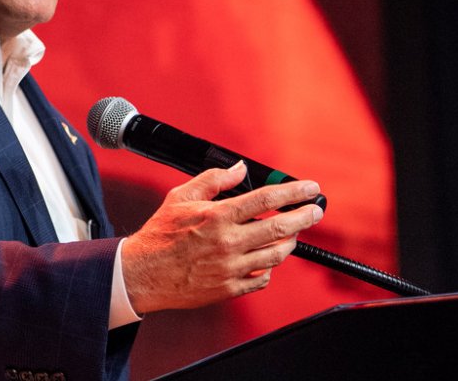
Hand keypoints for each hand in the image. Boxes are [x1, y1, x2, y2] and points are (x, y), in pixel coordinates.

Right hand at [121, 161, 323, 313]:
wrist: (142, 273)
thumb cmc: (160, 234)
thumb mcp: (181, 197)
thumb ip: (214, 180)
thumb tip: (240, 169)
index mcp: (218, 216)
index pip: (266, 199)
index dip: (294, 191)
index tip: (310, 188)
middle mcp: (228, 242)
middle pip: (280, 228)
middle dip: (304, 217)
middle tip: (315, 211)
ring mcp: (230, 268)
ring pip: (276, 255)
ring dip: (290, 242)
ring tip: (292, 234)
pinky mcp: (228, 289)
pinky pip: (261, 279)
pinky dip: (269, 268)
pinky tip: (266, 259)